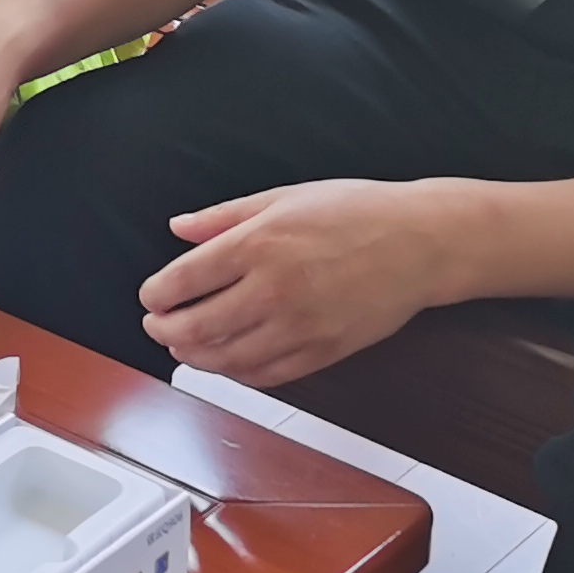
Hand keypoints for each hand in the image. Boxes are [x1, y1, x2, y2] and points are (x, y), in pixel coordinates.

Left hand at [136, 179, 455, 387]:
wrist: (421, 243)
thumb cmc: (357, 212)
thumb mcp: (283, 196)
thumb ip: (224, 216)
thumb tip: (179, 229)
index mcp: (258, 244)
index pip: (183, 282)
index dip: (156, 296)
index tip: (152, 297)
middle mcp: (273, 290)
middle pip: (195, 328)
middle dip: (164, 331)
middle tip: (158, 326)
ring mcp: (299, 327)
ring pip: (226, 360)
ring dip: (195, 358)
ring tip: (185, 347)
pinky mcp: (322, 352)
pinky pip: (266, 376)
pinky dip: (236, 373)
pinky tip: (227, 361)